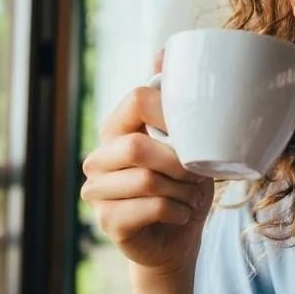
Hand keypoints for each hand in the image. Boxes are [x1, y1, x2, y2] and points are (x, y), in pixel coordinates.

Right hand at [81, 53, 214, 277]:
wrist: (175, 240)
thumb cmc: (181, 187)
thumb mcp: (186, 142)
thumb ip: (172, 104)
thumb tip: (161, 53)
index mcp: (116, 128)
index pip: (137, 100)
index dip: (171, 113)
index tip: (193, 136)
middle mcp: (98, 157)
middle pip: (137, 146)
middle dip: (178, 163)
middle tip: (197, 176)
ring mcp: (97, 191)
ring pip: (147, 180)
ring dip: (183, 191)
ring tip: (191, 196)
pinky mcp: (107, 221)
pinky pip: (152, 207)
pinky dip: (178, 211)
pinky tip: (181, 214)